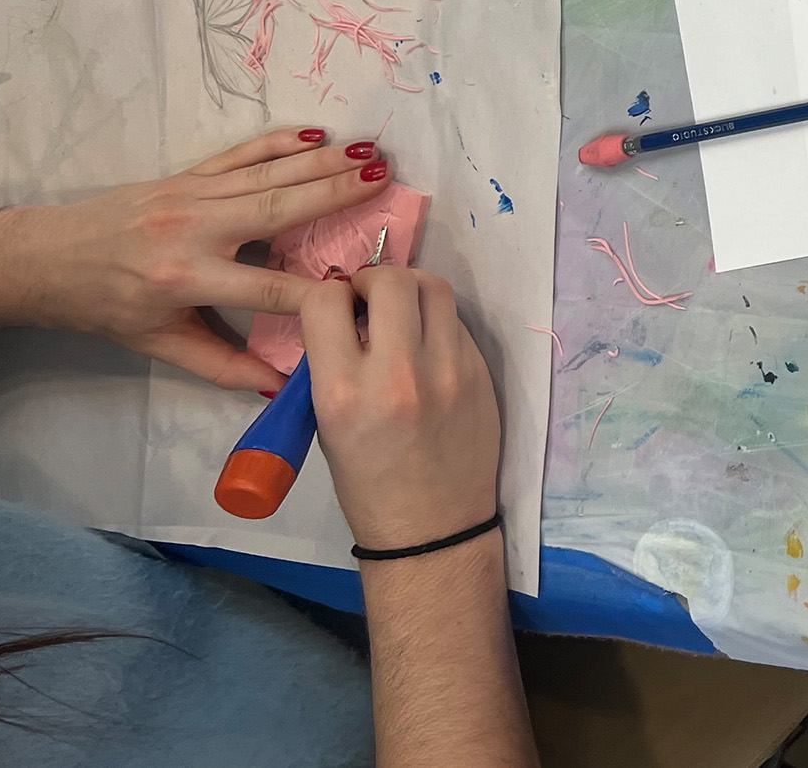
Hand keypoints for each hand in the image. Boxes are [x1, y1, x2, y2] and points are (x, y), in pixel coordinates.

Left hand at [0, 127, 389, 390]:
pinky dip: (278, 142)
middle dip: (334, 193)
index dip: (319, 293)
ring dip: (321, 162)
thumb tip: (284, 387)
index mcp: (187, 279)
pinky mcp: (184, 175)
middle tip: (385, 178)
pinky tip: (316, 135)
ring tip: (370, 152)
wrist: (47, 259)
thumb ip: (224, 366)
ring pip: (267, 174)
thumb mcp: (161, 345)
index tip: (365, 289)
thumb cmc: (106, 307)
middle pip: (278, 209)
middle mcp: (192, 230)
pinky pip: (240, 155)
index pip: (268, 288)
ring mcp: (189, 195)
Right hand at [302, 266, 500, 549]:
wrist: (432, 527)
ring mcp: (449, 372)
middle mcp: (400, 374)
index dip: (326, 296)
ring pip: (435, 288)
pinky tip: (426, 345)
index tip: (333, 310)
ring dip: (410, 290)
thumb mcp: (327, 423)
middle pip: (391, 279)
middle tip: (368, 301)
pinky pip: (457, 323)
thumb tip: (346, 312)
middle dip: (373, 280)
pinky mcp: (481, 375)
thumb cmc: (367, 483)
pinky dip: (437, 322)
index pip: (326, 301)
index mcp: (344, 392)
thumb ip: (333, 363)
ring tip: (400, 313)